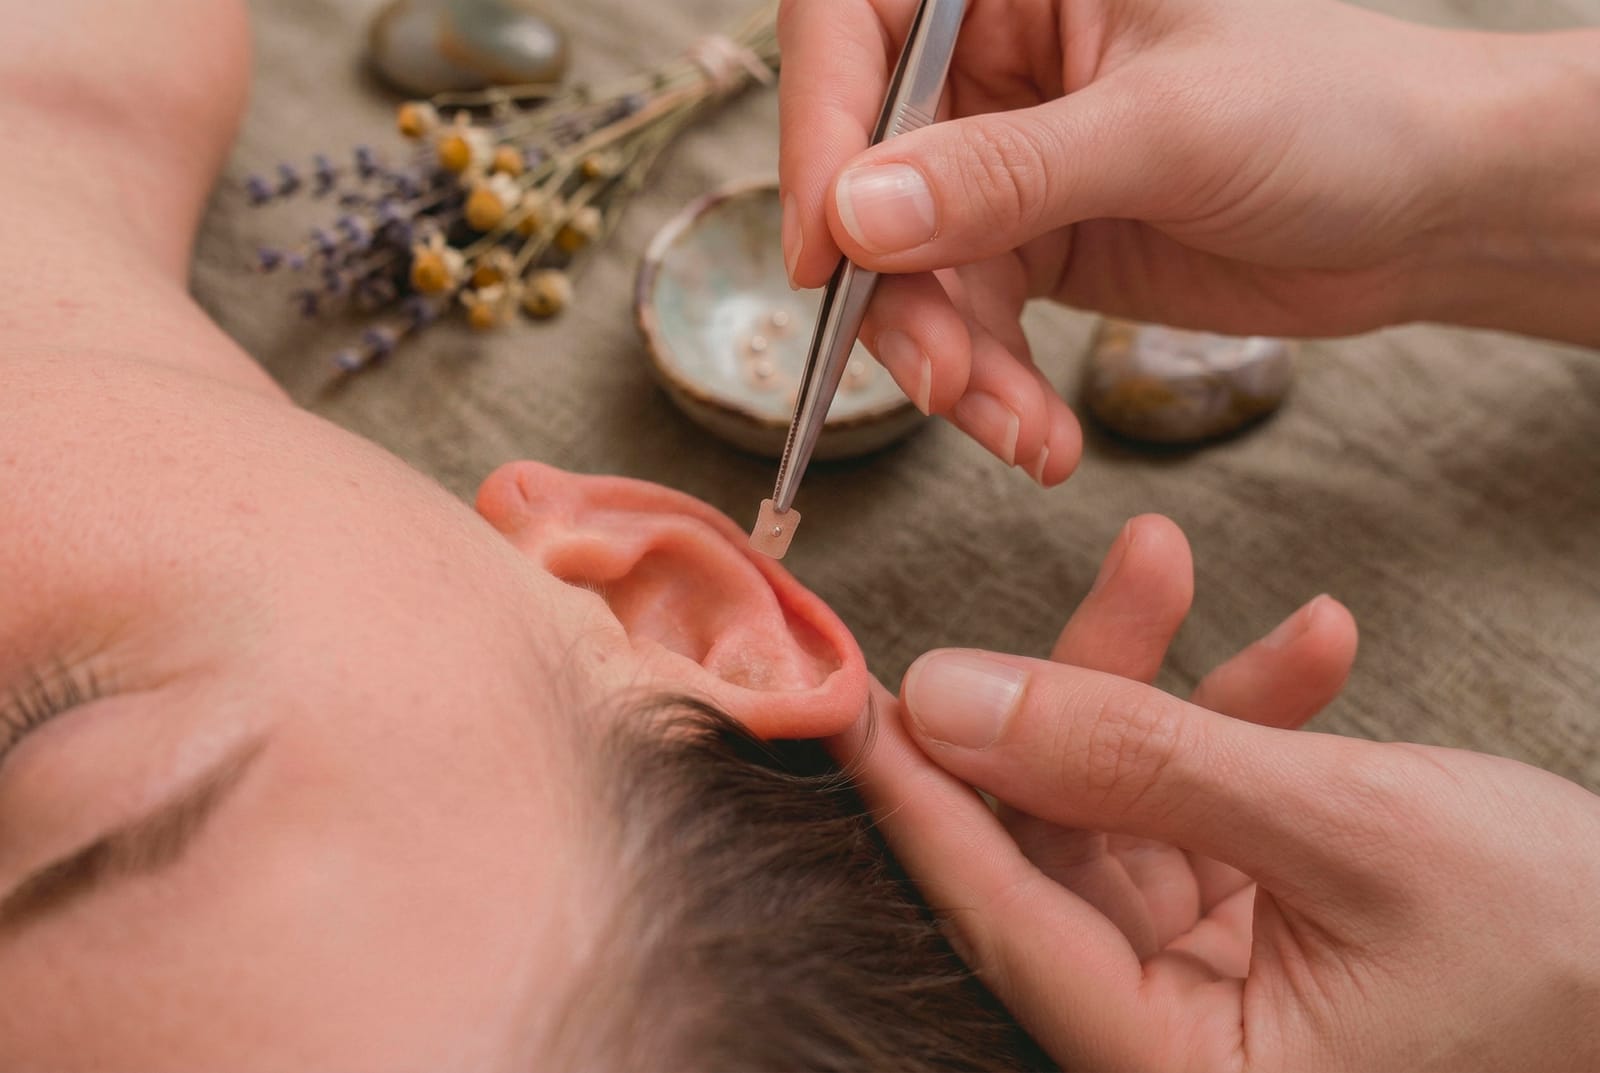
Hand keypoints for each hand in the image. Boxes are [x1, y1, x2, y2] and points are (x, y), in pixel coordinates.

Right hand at [778, 0, 1599, 476]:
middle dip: (897, 292)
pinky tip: (1039, 439)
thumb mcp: (1168, 132)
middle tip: (940, 378)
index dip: (816, 134)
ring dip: (947, 362)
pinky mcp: (1032, 243)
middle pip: (867, 172)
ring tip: (1015, 428)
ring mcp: (1005, 161)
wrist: (1429, 210)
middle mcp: (993, 64)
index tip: (829, 251)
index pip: (852, 27)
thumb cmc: (1335, 114)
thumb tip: (855, 217)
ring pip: (909, 267)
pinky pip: (967, 321)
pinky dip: (991, 388)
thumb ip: (1006, 173)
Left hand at [848, 515, 1599, 1070]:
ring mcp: (1204, 994)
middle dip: (1076, 697)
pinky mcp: (1247, 943)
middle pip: (1052, 848)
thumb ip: (1136, 758)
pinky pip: (1198, 818)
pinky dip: (1239, 732)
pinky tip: (1310, 649)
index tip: (848, 680)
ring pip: (1119, 813)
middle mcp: (1168, 1047)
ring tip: (1181, 563)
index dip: (913, 788)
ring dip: (1167, 691)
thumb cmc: (1569, 952)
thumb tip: (950, 697)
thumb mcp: (1348, 829)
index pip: (996, 914)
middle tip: (1115, 573)